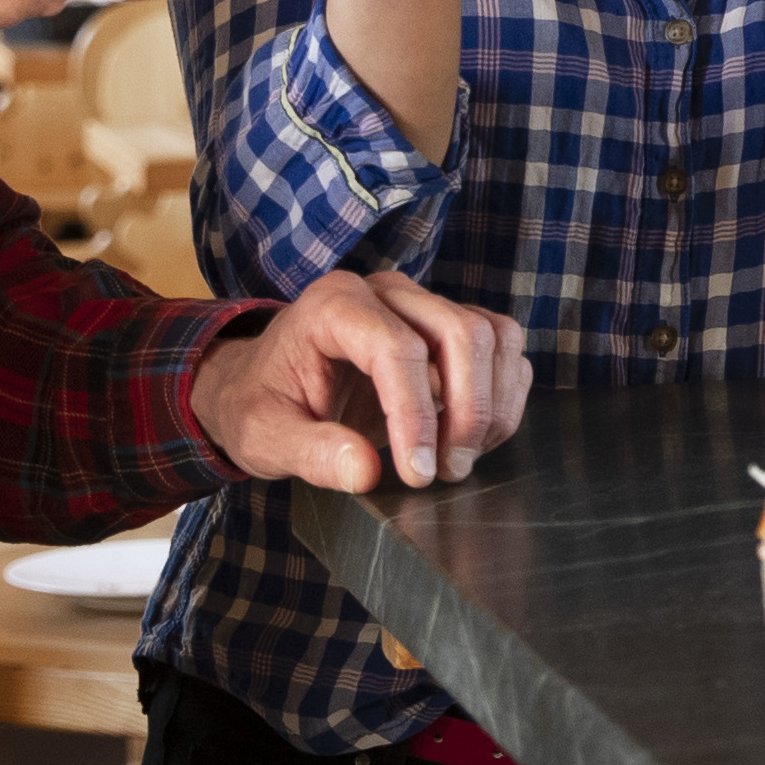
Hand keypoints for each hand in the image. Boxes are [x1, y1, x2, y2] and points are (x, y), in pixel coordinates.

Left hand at [190, 268, 531, 495]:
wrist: (266, 386)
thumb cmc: (262, 405)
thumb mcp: (264, 437)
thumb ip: (311, 453)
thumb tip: (365, 470)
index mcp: (333, 305)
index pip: (397, 348)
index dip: (416, 414)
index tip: (417, 472)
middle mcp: (385, 293)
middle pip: (460, 332)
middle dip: (467, 410)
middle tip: (448, 471)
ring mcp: (422, 304)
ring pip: (491, 335)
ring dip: (491, 404)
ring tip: (461, 458)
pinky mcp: (447, 326)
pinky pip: (501, 347)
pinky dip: (502, 396)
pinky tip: (472, 439)